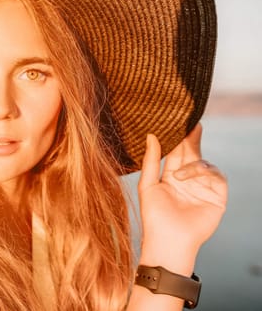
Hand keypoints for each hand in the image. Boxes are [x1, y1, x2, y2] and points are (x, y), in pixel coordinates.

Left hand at [137, 123, 227, 258]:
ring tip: (179, 174)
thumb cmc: (153, 216)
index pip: (176, 153)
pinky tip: (191, 175)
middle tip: (190, 124)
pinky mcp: (216, 196)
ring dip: (193, 162)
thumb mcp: (147, 185)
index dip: (176, 138)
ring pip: (204, 163)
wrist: (168, 241)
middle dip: (190, 140)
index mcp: (170, 177)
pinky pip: (216, 176)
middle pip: (191, 154)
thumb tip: (151, 135)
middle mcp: (187, 180)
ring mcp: (203, 188)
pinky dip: (204, 172)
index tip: (175, 121)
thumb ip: (150, 160)